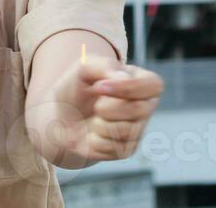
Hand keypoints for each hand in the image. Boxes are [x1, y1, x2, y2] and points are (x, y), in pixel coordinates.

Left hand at [39, 55, 162, 166]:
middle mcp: (146, 105)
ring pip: (125, 131)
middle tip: (95, 104)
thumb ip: (105, 66)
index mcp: (142, 80)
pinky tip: (92, 133)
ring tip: (94, 117)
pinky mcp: (127, 149)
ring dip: (99, 124)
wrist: (62, 116)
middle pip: (138, 110)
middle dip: (107, 107)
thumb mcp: (85, 67)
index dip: (127, 87)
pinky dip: (95, 140)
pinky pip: (113, 148)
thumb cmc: (77, 87)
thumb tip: (124, 78)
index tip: (99, 87)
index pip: (153, 85)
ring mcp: (138, 130)